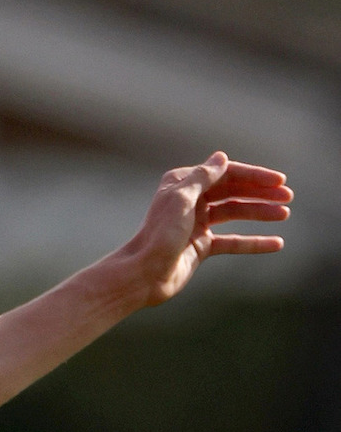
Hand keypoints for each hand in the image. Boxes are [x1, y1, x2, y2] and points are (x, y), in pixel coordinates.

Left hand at [124, 153, 291, 306]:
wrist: (143, 275)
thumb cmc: (159, 235)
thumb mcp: (181, 199)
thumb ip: (203, 177)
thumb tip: (222, 157)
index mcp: (184, 184)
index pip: (226, 174)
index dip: (254, 176)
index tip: (279, 181)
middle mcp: (191, 200)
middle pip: (233, 192)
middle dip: (261, 193)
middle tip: (288, 197)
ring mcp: (197, 224)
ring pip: (235, 214)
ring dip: (259, 213)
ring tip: (284, 214)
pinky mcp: (201, 246)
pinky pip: (232, 241)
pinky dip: (253, 242)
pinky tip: (275, 243)